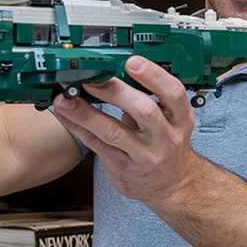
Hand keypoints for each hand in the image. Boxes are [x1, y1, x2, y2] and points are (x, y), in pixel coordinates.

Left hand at [52, 56, 199, 203]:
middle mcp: (166, 137)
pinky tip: (65, 116)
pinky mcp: (124, 168)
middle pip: (144, 111)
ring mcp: (145, 156)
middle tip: (92, 79)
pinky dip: (78, 128)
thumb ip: (149, 98)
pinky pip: (97, 145)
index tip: (132, 62)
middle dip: (115, 92)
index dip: (154, 76)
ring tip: (66, 99)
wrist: (171, 184)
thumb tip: (114, 72)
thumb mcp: (170, 120)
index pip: (174, 93)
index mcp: (181, 118)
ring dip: (86, 113)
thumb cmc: (165, 144)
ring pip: (114, 132)